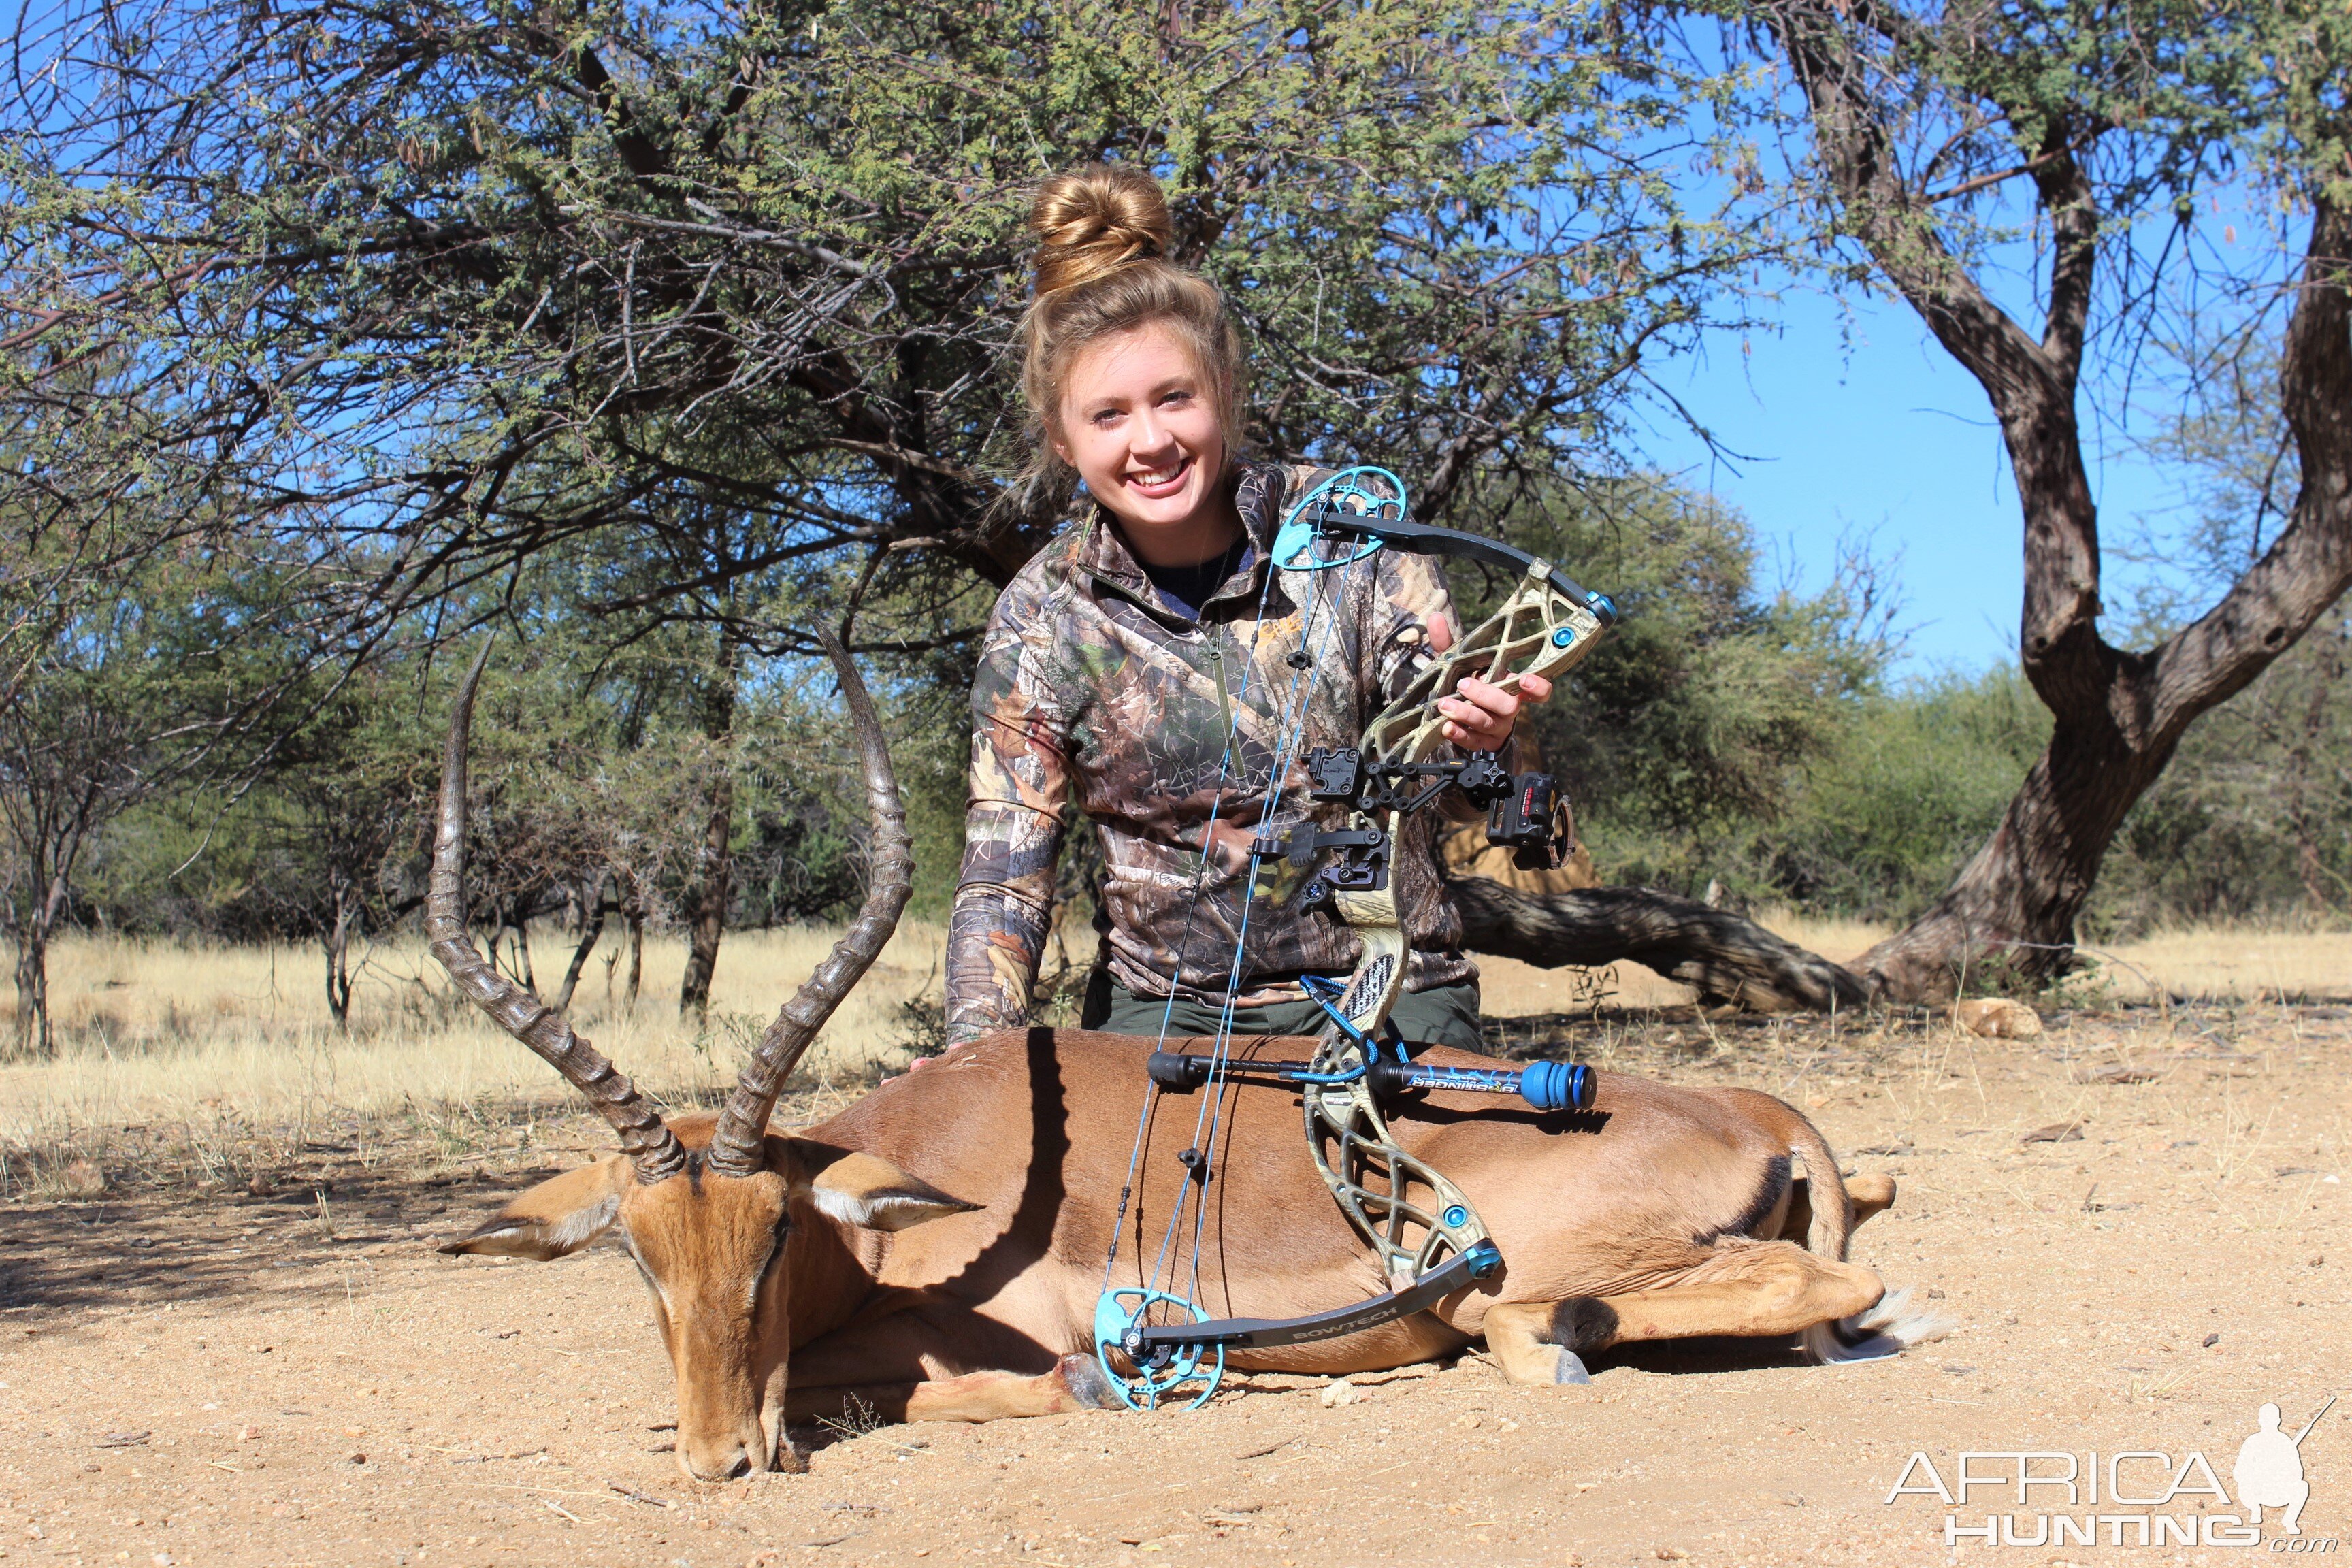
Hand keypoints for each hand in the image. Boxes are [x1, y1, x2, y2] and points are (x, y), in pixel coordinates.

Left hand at [1427, 613, 1553, 751]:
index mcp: (1511, 687)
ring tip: (1445, 704)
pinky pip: (1474, 742)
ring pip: (1489, 723)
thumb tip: (1436, 619)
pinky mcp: (1481, 743)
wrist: (1462, 718)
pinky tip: (1447, 726)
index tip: (1525, 679)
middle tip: (1463, 685)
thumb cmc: (1468, 684)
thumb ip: (1450, 643)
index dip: (1538, 687)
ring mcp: (1496, 728)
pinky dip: (1460, 734)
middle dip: (1486, 695)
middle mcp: (1508, 708)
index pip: (1540, 691)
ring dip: (1467, 714)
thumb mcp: (1460, 663)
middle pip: (1509, 706)